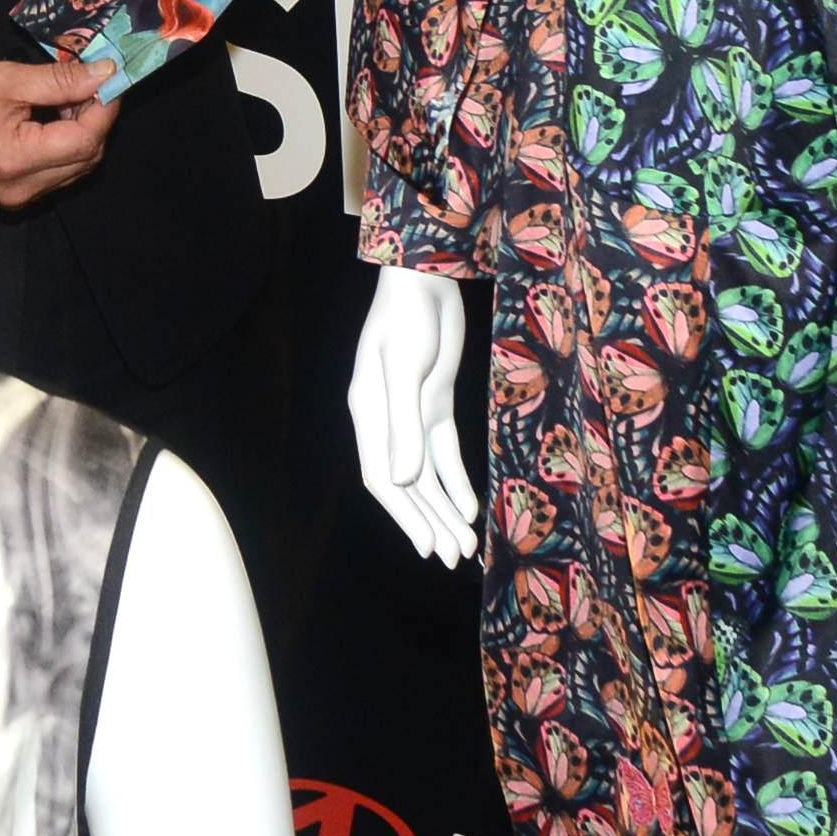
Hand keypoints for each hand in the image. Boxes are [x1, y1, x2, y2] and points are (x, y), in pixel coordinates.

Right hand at [0, 59, 113, 209]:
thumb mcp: (3, 78)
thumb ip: (58, 80)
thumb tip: (106, 73)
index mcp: (16, 160)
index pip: (85, 141)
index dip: (104, 108)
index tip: (108, 77)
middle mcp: (22, 190)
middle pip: (86, 159)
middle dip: (95, 120)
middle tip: (87, 83)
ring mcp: (16, 198)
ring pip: (74, 169)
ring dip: (81, 134)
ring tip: (66, 98)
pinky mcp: (11, 197)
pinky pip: (54, 174)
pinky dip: (62, 146)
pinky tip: (50, 119)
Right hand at [347, 264, 475, 566]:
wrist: (425, 278)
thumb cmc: (408, 318)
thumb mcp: (406, 369)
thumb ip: (404, 424)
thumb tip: (405, 479)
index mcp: (368, 416)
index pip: (383, 478)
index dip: (405, 516)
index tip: (429, 547)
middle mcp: (386, 422)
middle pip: (406, 484)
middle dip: (428, 522)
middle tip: (453, 558)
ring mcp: (411, 415)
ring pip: (427, 475)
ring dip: (444, 509)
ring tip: (465, 546)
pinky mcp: (434, 404)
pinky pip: (444, 453)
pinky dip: (455, 480)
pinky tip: (468, 507)